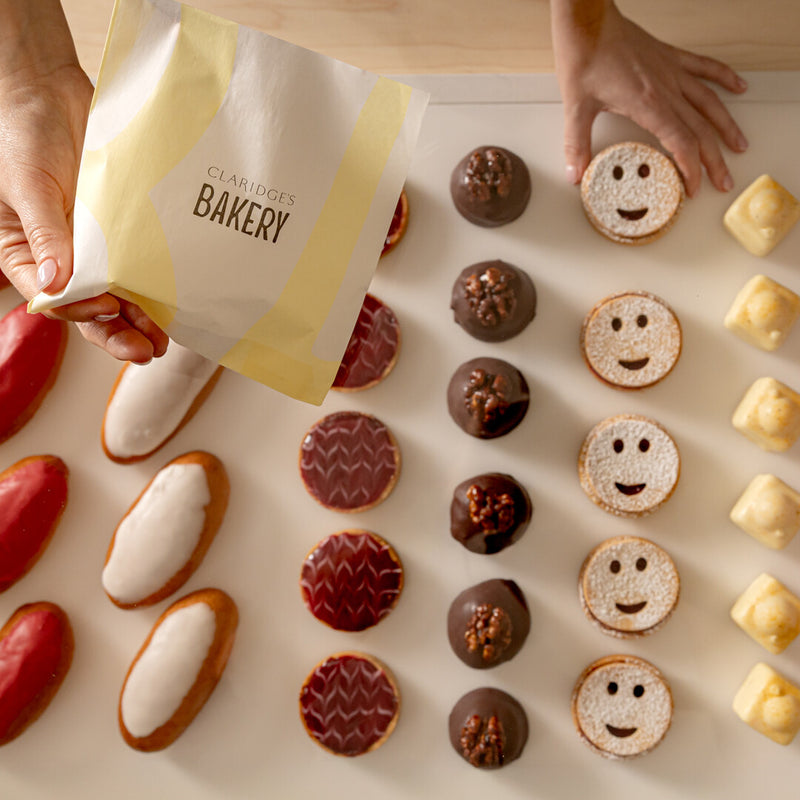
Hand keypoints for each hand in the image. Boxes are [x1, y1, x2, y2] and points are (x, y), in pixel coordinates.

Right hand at [0, 0, 167, 362]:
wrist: (51, 92)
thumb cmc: (24, 134)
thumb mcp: (28, 184)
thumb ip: (43, 234)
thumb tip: (54, 285)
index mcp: (29, 254)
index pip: (55, 298)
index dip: (81, 312)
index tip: (107, 310)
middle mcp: (63, 258)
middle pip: (91, 308)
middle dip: (117, 333)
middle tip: (146, 352)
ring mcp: (96, 247)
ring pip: (119, 294)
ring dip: (141, 320)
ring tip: (164, 342)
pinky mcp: (123, 232)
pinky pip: (140, 264)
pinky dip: (154, 286)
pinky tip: (174, 303)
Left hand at [550, 0, 748, 196]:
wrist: (588, 21)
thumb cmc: (584, 58)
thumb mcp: (575, 108)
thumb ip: (576, 145)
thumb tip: (574, 173)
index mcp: (647, 104)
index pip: (680, 143)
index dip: (690, 168)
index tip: (692, 188)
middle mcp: (666, 88)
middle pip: (700, 130)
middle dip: (713, 160)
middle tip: (723, 181)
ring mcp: (671, 71)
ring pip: (709, 102)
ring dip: (726, 127)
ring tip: (739, 145)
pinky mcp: (670, 57)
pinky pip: (705, 68)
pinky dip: (724, 78)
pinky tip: (738, 88)